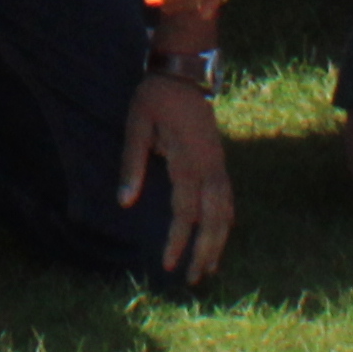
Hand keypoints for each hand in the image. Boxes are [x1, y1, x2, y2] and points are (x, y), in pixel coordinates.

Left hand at [116, 72, 236, 287]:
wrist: (183, 72)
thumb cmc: (155, 97)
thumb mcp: (136, 125)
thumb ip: (132, 163)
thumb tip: (125, 202)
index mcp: (188, 162)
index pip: (186, 213)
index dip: (178, 241)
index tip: (168, 265)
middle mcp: (210, 168)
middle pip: (214, 220)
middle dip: (205, 251)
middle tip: (195, 279)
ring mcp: (218, 165)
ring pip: (226, 212)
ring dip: (219, 241)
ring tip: (210, 268)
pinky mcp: (220, 161)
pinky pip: (227, 199)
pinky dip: (225, 222)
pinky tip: (219, 236)